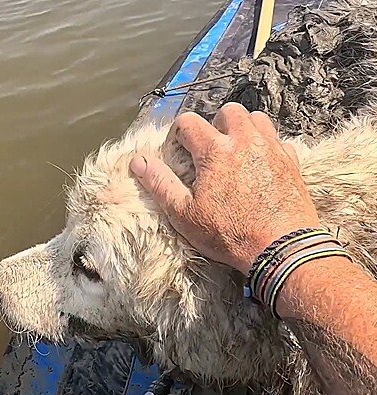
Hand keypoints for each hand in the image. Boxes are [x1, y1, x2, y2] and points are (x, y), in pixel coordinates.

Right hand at [130, 103, 319, 274]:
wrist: (279, 249)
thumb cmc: (229, 234)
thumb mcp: (184, 214)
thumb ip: (160, 183)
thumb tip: (139, 161)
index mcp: (214, 151)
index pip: (189, 122)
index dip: (179, 134)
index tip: (181, 151)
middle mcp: (244, 140)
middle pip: (228, 111)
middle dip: (216, 125)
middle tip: (212, 151)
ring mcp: (271, 148)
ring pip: (256, 119)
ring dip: (243, 129)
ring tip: (236, 153)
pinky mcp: (290, 161)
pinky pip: (277, 140)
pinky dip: (266, 146)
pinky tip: (260, 166)